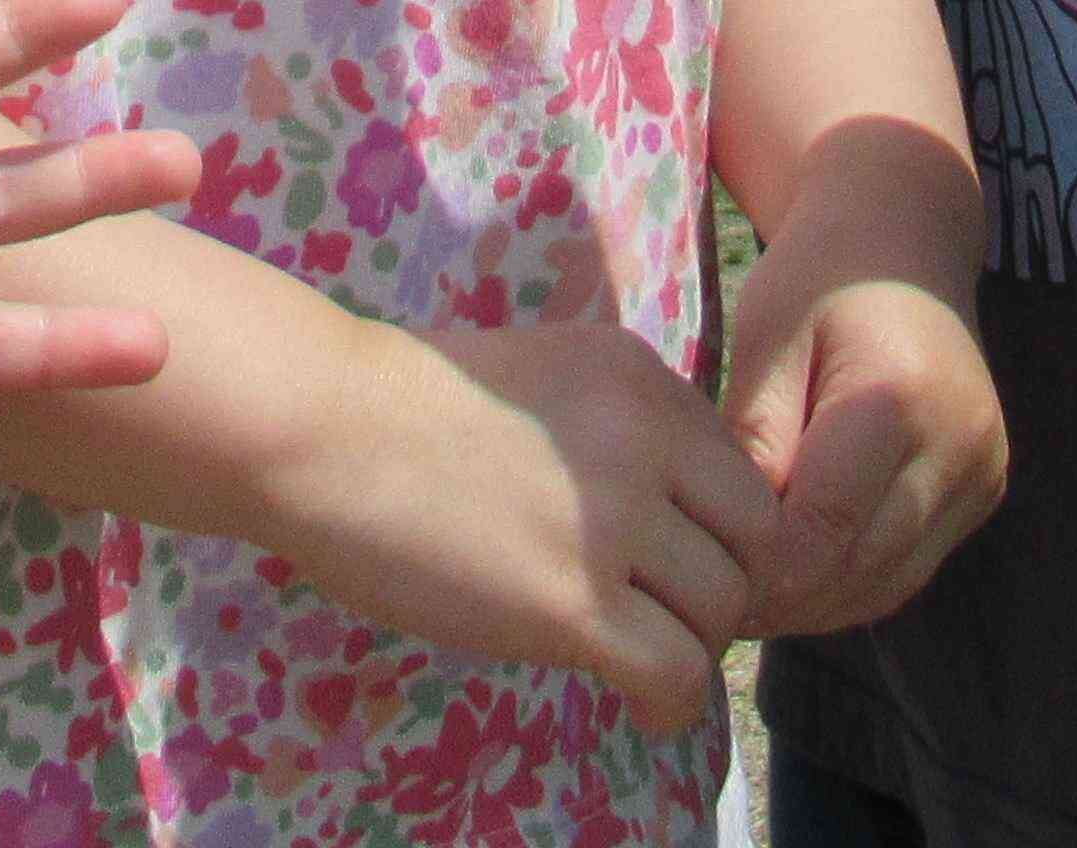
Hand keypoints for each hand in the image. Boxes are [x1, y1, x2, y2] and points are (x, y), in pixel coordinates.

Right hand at [264, 317, 791, 735]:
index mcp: (641, 377)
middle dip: (725, 588)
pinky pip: (675, 674)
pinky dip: (668, 703)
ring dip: (694, 646)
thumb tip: (665, 502)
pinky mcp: (571, 602)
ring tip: (645, 657)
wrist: (320, 428)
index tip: (680, 564)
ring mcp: (612, 520)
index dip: (724, 530)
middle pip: (757, 539)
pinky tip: (636, 704)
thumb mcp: (543, 371)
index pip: (743, 471)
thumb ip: (616, 424)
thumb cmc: (402, 403)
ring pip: (724, 610)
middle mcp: (647, 438)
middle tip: (673, 617)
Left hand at [723, 234, 1003, 633]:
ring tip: (748, 595)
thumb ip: (753, 437)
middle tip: (712, 599)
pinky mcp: (984, 487)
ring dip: (818, 602)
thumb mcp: (765, 337)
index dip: (757, 569)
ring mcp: (982, 473)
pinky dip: (854, 582)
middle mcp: (958, 447)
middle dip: (783, 596)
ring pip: (889, 583)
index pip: (821, 530)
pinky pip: (911, 564)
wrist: (905, 234)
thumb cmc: (818, 275)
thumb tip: (730, 539)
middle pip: (859, 569)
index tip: (699, 571)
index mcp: (897, 402)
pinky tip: (799, 574)